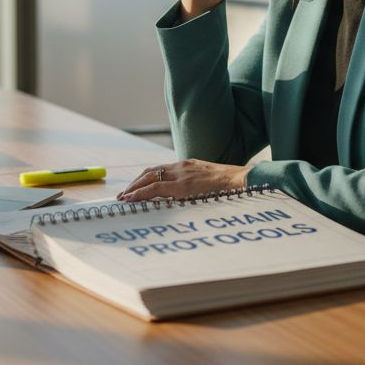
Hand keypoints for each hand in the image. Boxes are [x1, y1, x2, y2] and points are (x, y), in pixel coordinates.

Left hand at [116, 159, 250, 201]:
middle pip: (150, 172)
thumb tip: (183, 196)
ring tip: (124, 198)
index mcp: (186, 165)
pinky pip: (157, 189)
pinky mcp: (183, 186)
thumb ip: (193, 184)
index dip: (143, 178)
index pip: (158, 169)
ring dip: (134, 188)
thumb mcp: (207, 181)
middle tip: (123, 195)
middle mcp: (181, 167)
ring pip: (150, 179)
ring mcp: (182, 175)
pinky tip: (133, 199)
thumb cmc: (228, 185)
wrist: (241, 181)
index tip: (133, 188)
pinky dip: (142, 193)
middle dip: (134, 183)